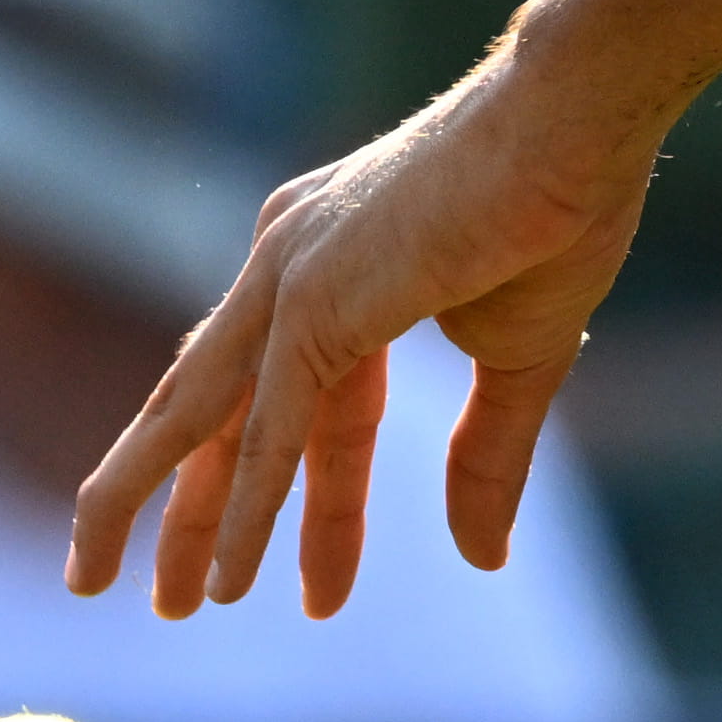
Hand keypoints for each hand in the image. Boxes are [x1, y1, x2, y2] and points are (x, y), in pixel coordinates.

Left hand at [67, 44, 664, 618]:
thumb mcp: (517, 362)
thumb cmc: (562, 210)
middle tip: (167, 598)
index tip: (311, 588)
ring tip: (144, 601)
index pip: (293, 401)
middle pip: (215, 409)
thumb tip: (480, 558)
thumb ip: (483, 458)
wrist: (578, 121)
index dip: (301, 498)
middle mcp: (287, 265)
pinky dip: (249, 507)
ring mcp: (288, 276)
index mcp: (326, 263)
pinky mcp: (311, 298)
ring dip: (168, 514)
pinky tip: (230, 580)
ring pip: (201, 416)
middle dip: (188, 506)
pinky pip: (268, 428)